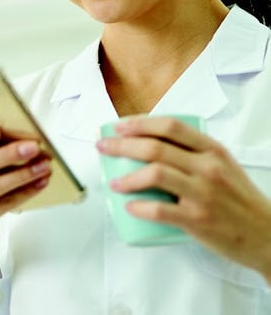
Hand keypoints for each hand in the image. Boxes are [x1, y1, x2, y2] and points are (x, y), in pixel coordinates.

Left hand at [96, 116, 270, 281]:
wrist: (268, 235)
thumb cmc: (240, 199)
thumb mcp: (223, 165)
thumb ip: (193, 152)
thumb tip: (149, 143)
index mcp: (212, 150)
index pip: (171, 126)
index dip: (140, 123)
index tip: (119, 126)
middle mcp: (207, 167)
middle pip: (155, 148)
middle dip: (121, 145)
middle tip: (104, 148)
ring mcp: (203, 193)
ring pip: (155, 174)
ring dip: (126, 178)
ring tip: (114, 183)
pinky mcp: (198, 220)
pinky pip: (160, 210)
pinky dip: (140, 207)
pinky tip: (130, 207)